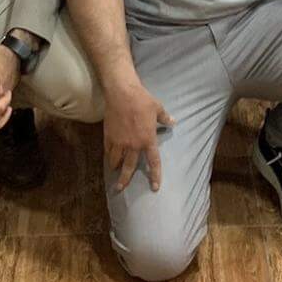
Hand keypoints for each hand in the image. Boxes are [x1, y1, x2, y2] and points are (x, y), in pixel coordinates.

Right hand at [103, 77, 173, 191]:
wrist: (122, 93)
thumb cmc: (142, 100)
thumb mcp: (157, 108)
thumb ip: (165, 118)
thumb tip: (173, 121)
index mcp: (147, 140)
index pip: (153, 162)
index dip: (155, 175)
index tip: (154, 187)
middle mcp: (133, 145)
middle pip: (129, 167)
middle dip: (125, 179)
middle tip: (120, 188)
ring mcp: (119, 141)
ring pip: (116, 160)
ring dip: (115, 167)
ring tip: (113, 171)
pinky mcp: (108, 136)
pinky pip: (108, 150)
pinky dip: (108, 155)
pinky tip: (108, 157)